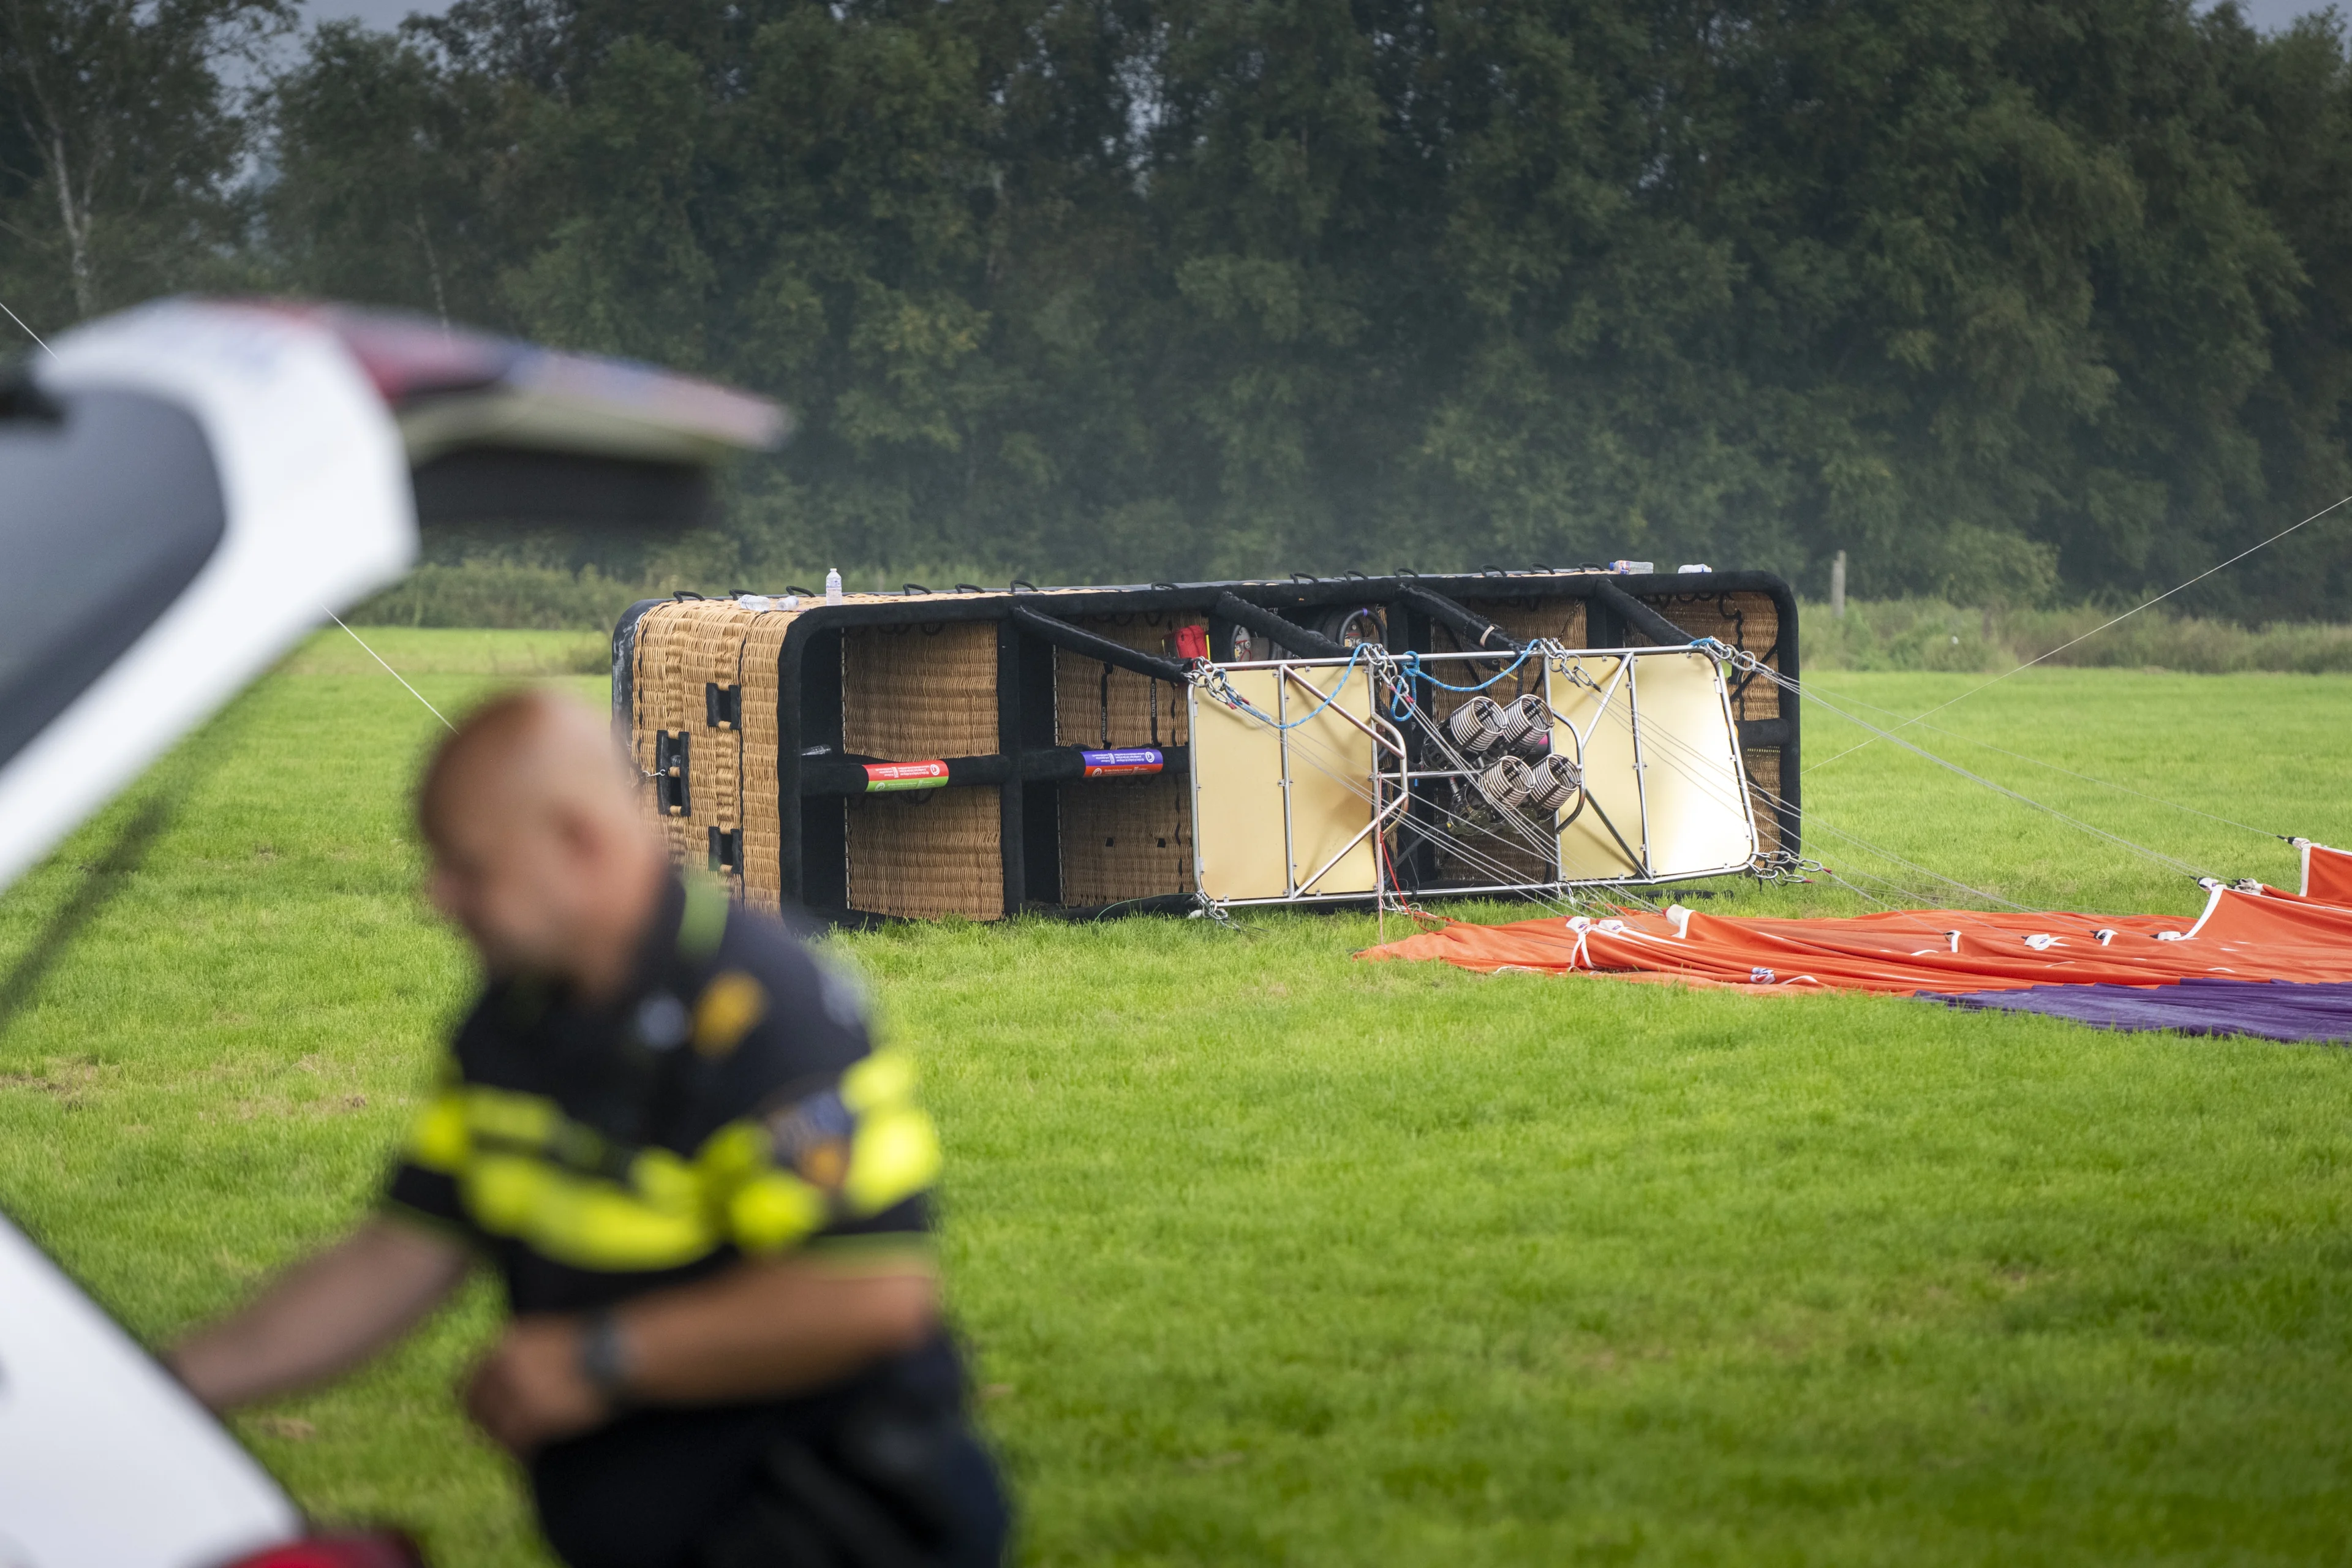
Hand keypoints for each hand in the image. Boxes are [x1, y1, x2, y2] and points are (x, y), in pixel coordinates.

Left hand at [462, 1315, 610, 1455]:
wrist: (618, 1355)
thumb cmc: (594, 1342)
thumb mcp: (549, 1335)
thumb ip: (523, 1354)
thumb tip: (508, 1376)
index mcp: (507, 1343)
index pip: (471, 1377)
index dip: (478, 1398)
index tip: (486, 1410)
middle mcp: (503, 1368)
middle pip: (476, 1405)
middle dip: (487, 1421)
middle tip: (501, 1433)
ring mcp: (516, 1395)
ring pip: (495, 1429)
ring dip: (506, 1439)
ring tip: (522, 1445)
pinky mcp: (534, 1420)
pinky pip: (517, 1444)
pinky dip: (524, 1452)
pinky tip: (535, 1454)